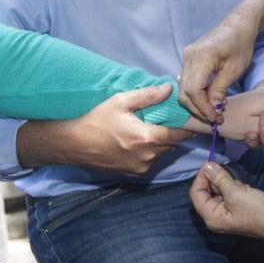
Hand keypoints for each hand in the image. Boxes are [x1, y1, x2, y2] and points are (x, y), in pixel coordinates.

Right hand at [17, 83, 195, 173]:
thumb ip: (148, 96)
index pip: (179, 134)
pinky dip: (148, 152)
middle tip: (164, 120)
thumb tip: (169, 89)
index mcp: (147, 138)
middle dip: (171, 133)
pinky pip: (149, 161)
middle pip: (172, 144)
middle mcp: (147, 156)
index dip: (186, 127)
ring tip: (147, 129)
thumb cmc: (96, 120)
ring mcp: (140, 167)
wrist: (74, 144)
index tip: (189, 119)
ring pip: (161, 153)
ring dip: (159, 143)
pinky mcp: (133, 173)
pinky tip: (135, 141)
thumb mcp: (121, 101)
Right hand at [179, 12, 259, 123]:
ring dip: (196, 103)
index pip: (193, 91)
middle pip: (184, 92)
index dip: (203, 108)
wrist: (239, 24)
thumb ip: (220, 89)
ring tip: (214, 110)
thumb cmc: (241, 44)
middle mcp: (189, 56)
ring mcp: (187, 56)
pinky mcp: (189, 58)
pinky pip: (187, 81)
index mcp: (201, 57)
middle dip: (198, 109)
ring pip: (183, 88)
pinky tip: (209, 99)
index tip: (216, 117)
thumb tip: (212, 109)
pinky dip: (195, 94)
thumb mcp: (235, 69)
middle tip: (215, 118)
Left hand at [189, 161, 263, 241]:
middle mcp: (216, 217)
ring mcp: (227, 213)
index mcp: (211, 217)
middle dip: (215, 179)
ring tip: (239, 185)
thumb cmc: (258, 212)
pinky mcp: (237, 207)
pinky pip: (229, 193)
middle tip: (224, 169)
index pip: (196, 194)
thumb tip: (208, 166)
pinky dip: (235, 186)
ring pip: (218, 191)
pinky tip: (245, 189)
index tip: (209, 163)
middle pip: (206, 192)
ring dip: (226, 183)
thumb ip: (219, 178)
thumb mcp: (236, 192)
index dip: (201, 177)